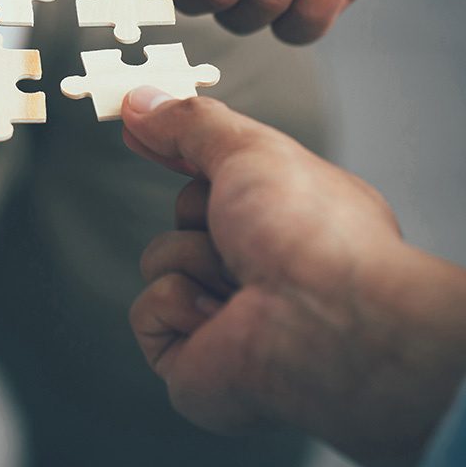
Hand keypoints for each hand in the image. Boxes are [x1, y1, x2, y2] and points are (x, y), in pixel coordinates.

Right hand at [121, 89, 465, 466]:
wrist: (326, 319)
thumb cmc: (314, 236)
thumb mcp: (250, 148)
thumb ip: (190, 123)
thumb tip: (142, 103)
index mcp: (289, 216)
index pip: (217, 179)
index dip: (178, 152)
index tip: (140, 131)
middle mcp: (264, 267)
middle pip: (186, 216)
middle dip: (199, 214)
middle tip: (236, 226)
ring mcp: (229, 317)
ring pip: (162, 261)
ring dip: (192, 260)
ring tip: (239, 280)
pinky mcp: (196, 363)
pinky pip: (147, 312)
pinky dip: (176, 307)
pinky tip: (220, 319)